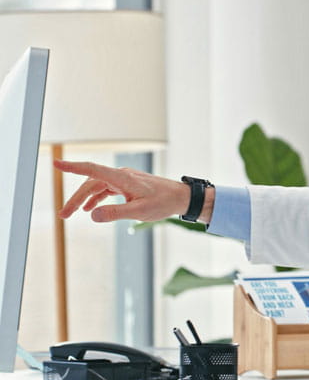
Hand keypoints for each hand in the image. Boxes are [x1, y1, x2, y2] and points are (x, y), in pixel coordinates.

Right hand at [54, 159, 199, 222]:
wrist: (180, 198)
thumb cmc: (163, 202)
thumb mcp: (139, 211)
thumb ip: (115, 213)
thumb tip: (93, 215)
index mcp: (122, 178)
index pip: (92, 169)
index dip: (73, 167)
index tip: (56, 163)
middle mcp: (120, 175)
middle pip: (90, 183)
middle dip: (75, 198)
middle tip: (63, 214)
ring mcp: (123, 179)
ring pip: (97, 187)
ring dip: (84, 199)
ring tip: (72, 213)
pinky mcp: (127, 185)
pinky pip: (106, 189)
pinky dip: (96, 198)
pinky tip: (90, 209)